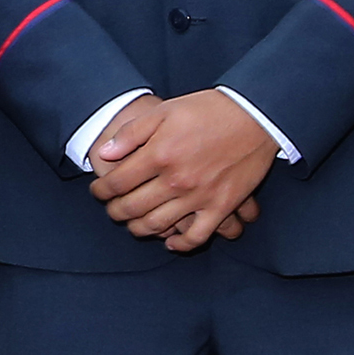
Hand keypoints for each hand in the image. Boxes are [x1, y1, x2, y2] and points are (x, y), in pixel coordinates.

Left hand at [90, 89, 278, 249]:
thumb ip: (131, 134)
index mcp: (159, 155)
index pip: (116, 184)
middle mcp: (176, 180)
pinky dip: (180, 243)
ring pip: (157, 225)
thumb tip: (105, 154)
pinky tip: (170, 240)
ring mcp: (200, 196)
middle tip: (112, 209)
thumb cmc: (207, 110)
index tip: (98, 192)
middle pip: (132, 208)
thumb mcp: (164, 111)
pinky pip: (197, 236)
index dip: (100, 191)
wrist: (255, 115)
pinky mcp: (222, 206)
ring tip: (132, 223)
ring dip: (138, 229)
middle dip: (114, 211)